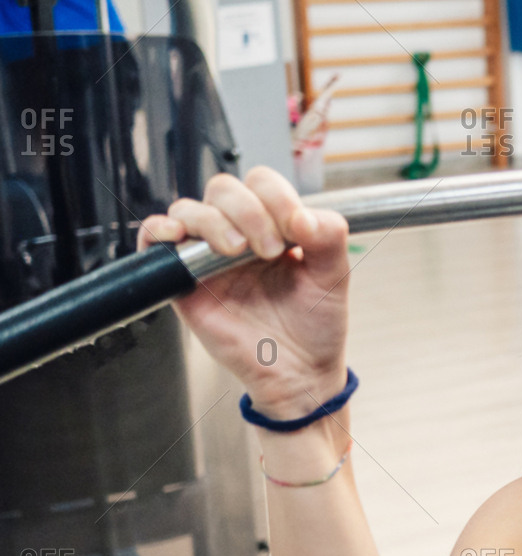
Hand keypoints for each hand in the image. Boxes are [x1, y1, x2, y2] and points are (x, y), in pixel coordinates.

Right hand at [140, 166, 351, 418]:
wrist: (298, 371)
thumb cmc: (314, 325)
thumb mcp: (334, 274)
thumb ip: (329, 235)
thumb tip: (302, 213)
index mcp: (274, 226)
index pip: (262, 184)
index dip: (276, 197)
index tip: (296, 229)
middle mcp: (238, 234)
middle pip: (224, 189)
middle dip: (249, 211)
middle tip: (269, 250)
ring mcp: (207, 256)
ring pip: (190, 209)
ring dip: (214, 222)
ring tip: (237, 253)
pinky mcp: (183, 281)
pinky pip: (154, 241)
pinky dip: (159, 229)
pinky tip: (178, 236)